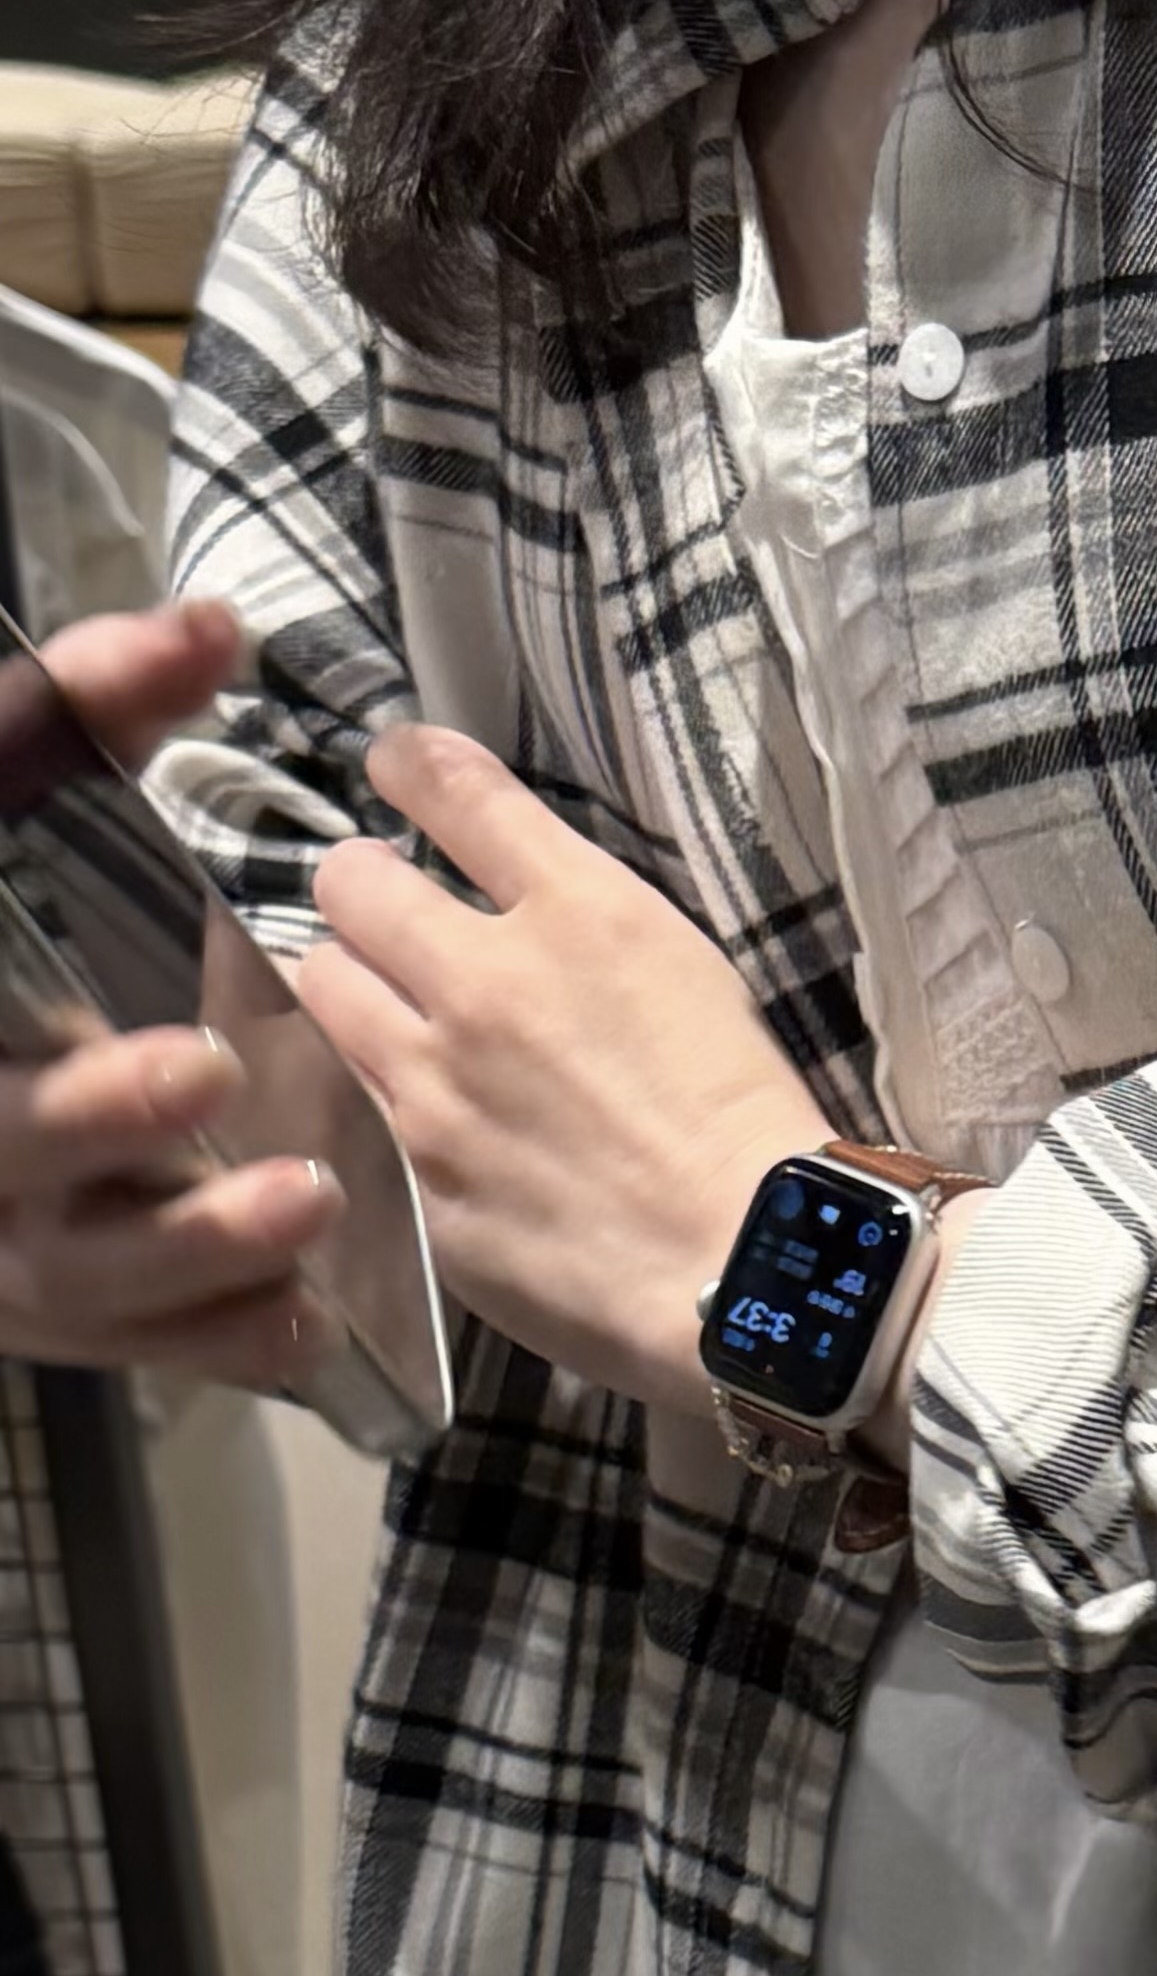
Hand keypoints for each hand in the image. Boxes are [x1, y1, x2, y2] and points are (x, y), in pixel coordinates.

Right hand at [0, 598, 348, 1397]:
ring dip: (188, 1249)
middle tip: (214, 1079)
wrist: (33, 1065)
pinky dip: (217, 1338)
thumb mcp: (12, 794)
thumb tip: (208, 627)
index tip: (190, 1043)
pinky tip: (308, 1319)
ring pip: (81, 1279)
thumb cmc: (12, 933)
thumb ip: (85, 710)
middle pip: (10, 1152)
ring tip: (306, 1202)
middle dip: (104, 1124)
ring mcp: (11, 1241)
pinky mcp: (75, 1311)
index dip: (81, 1073)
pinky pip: (142, 1348)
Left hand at [298, 724, 827, 1416]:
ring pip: (322, 985)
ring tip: (380, 1003)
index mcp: (581, 914)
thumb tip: (519, 903)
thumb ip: (588, 928)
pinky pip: (363, 1107)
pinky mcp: (417, 1177)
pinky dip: (385, 1096)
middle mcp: (484, 982)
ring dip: (347, 979)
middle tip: (380, 903)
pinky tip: (436, 1118)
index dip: (411, 764)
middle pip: (352, 881)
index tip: (397, 764)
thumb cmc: (754, 1121)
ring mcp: (434, 1086)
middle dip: (361, 882)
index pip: (452, 790)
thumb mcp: (691, 974)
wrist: (756, 1269)